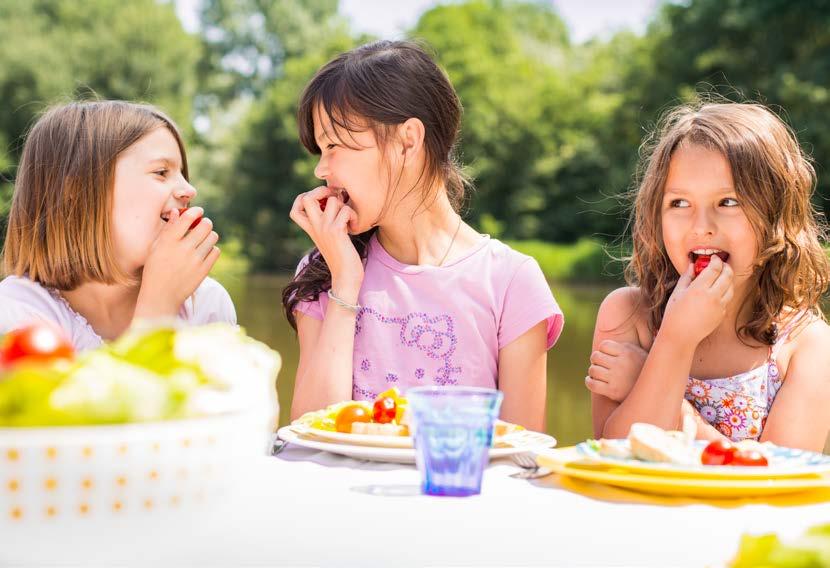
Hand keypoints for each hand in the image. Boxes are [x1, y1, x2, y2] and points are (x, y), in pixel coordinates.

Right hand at [135, 207, 219, 317]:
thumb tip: (177, 212)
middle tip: (202, 225)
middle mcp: (183, 248)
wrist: (161, 296)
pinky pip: (216, 252)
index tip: (198, 211)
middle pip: (205, 225)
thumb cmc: (155, 270)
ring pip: (213, 237)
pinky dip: (212, 249)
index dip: (195, 211)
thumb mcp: (155, 248)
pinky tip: (205, 252)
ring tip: (203, 239)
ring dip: (209, 235)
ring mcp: (195, 260)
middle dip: (205, 222)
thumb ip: (167, 230)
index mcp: (168, 241)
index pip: (187, 217)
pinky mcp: (204, 270)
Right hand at [289, 186, 363, 300]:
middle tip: (336, 199)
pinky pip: (346, 209)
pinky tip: (354, 227)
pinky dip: (353, 215)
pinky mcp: (336, 231)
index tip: (321, 201)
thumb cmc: (342, 259)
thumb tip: (335, 205)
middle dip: (322, 191)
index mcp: (310, 230)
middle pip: (306, 198)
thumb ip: (327, 225)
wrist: (345, 279)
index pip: (295, 208)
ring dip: (345, 205)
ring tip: (349, 218)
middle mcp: (315, 227)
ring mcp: (324, 229)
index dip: (305, 198)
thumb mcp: (330, 240)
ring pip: (333, 199)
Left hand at [585, 340, 647, 401]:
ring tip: (598, 374)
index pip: (603, 345)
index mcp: (627, 352)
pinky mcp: (613, 391)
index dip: (603, 350)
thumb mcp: (638, 353)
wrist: (653, 392)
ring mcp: (617, 378)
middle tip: (601, 365)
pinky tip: (592, 380)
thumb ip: (623, 347)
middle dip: (596, 360)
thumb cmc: (643, 370)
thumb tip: (604, 345)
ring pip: (593, 370)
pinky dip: (589, 382)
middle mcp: (621, 364)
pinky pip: (592, 384)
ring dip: (593, 372)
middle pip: (595, 356)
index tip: (606, 356)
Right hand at [661, 255, 733, 343]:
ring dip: (728, 279)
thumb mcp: (677, 293)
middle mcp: (712, 296)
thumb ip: (687, 277)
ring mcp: (719, 306)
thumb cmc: (674, 314)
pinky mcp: (722, 314)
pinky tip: (716, 291)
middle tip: (721, 264)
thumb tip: (693, 265)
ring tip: (721, 276)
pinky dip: (724, 292)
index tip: (713, 258)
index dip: (715, 260)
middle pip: (727, 275)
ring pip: (731, 287)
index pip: (715, 268)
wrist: (680, 336)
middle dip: (726, 267)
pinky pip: (727, 299)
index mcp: (699, 289)